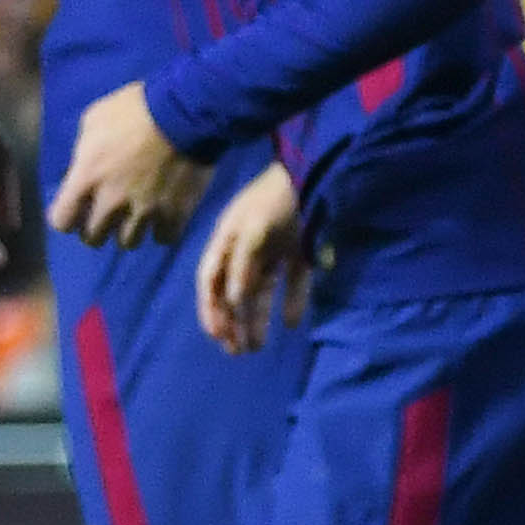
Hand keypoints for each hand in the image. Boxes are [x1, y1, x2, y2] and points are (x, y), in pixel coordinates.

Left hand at [47, 82, 212, 248]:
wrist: (186, 112)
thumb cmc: (136, 109)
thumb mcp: (94, 119)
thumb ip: (84, 151)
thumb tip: (84, 166)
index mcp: (86, 177)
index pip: (62, 220)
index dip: (67, 218)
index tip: (77, 210)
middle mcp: (112, 201)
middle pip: (93, 237)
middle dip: (96, 228)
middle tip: (107, 216)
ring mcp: (145, 210)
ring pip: (128, 242)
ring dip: (129, 231)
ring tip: (137, 219)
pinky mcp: (176, 212)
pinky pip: (164, 238)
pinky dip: (162, 231)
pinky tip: (163, 220)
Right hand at [195, 162, 307, 350]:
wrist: (314, 173)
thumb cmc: (275, 199)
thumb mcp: (251, 229)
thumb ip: (241, 264)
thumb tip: (233, 300)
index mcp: (226, 241)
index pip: (210, 282)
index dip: (210, 309)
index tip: (216, 336)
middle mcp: (246, 249)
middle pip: (233, 293)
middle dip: (232, 322)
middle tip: (237, 352)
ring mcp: (273, 250)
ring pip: (261, 292)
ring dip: (257, 319)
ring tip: (257, 346)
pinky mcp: (300, 251)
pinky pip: (293, 281)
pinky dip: (291, 302)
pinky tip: (290, 323)